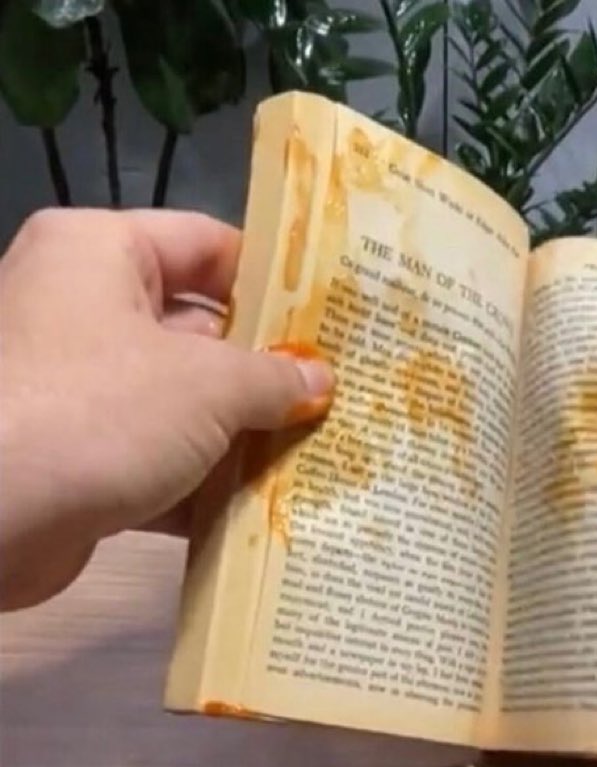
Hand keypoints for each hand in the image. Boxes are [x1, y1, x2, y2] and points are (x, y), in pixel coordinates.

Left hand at [0, 208, 334, 611]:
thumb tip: (318, 381)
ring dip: (240, 435)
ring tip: (316, 454)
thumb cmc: (99, 413)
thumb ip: (273, 378)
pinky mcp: (72, 456)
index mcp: (99, 253)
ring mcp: (72, 387)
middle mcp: (79, 308)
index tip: (332, 317)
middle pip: (196, 328)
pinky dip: (199, 482)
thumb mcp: (208, 385)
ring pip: (178, 402)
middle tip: (337, 397)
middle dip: (265, 370)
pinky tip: (261, 507)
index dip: (273, 278)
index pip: (204, 243)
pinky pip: (152, 457)